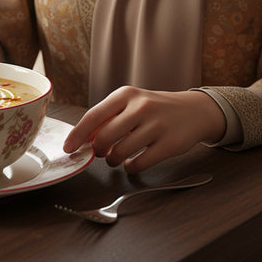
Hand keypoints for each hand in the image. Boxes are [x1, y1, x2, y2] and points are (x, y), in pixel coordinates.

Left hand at [62, 87, 225, 172]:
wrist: (193, 111)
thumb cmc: (155, 108)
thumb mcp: (131, 102)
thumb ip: (108, 116)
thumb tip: (83, 138)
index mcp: (126, 95)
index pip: (94, 116)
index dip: (78, 134)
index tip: (68, 148)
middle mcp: (140, 107)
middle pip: (104, 137)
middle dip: (97, 150)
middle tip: (100, 152)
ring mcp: (156, 125)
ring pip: (120, 152)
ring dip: (113, 160)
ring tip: (116, 157)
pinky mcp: (169, 144)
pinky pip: (139, 163)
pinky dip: (130, 167)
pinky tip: (131, 162)